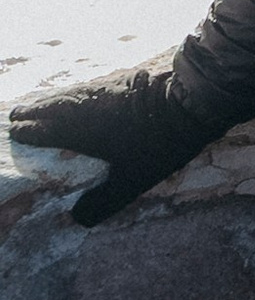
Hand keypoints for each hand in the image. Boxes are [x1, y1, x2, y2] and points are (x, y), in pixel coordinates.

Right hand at [12, 64, 213, 226]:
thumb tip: (77, 220)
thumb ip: (104, 201)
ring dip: (49, 99)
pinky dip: (72, 91)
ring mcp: (103, 89)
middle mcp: (86, 105)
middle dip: (32, 111)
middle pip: (51, 106)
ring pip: (67, 93)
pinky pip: (86, 86)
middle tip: (15, 115)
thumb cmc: (159, 145)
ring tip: (36, 104)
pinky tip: (75, 93)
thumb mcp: (133, 181)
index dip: (29, 133)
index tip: (15, 134)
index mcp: (81, 129)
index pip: (45, 130)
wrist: (191, 103)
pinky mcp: (120, 80)